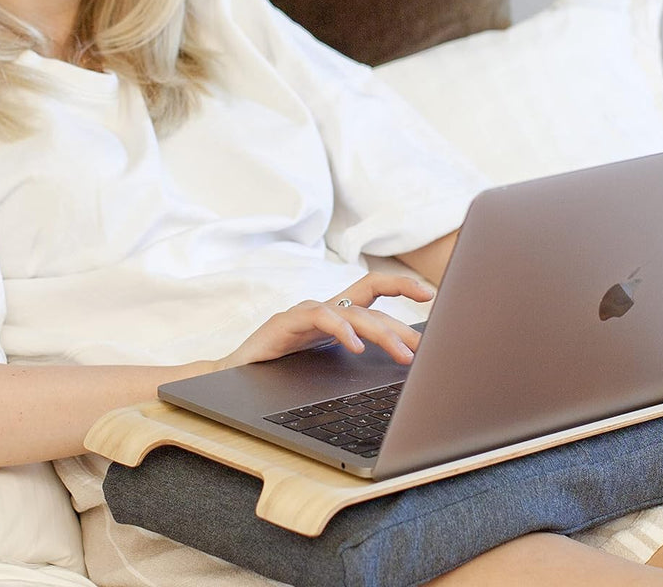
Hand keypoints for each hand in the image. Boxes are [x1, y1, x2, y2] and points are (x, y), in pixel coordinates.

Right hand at [219, 273, 434, 370]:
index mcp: (337, 314)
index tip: (430, 294)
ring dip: (382, 334)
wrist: (233, 377)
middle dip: (401, 323)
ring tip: (403, 354)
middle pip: (370, 302)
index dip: (401, 285)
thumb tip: (402, 368)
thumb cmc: (282, 370)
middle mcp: (324, 309)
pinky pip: (319, 318)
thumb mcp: (327, 364)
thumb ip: (357, 361)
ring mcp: (305, 313)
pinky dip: (341, 330)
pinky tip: (355, 347)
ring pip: (352, 312)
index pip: (373, 289)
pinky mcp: (286, 322)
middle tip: (426, 345)